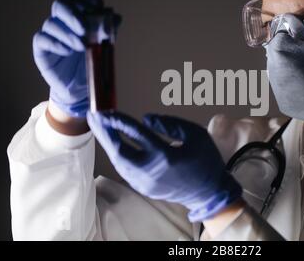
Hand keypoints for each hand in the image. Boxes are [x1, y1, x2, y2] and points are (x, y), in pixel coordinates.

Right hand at [33, 0, 120, 117]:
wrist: (81, 88)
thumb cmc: (92, 63)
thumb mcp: (105, 47)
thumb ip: (109, 31)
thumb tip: (115, 16)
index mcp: (79, 15)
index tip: (98, 6)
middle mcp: (63, 22)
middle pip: (61, 5)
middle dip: (74, 14)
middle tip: (85, 29)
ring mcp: (51, 34)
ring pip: (51, 23)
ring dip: (68, 34)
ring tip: (82, 47)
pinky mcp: (41, 49)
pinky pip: (42, 39)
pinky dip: (55, 43)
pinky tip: (67, 51)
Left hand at [86, 111, 242, 221]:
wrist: (209, 192)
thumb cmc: (205, 160)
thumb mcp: (195, 135)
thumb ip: (170, 124)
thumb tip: (146, 119)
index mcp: (166, 156)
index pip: (137, 134)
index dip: (120, 121)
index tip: (107, 111)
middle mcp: (151, 171)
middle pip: (119, 151)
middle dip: (104, 133)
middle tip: (94, 117)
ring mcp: (146, 183)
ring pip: (119, 162)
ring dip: (108, 144)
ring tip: (101, 128)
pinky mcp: (144, 189)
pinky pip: (125, 170)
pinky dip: (118, 155)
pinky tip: (115, 144)